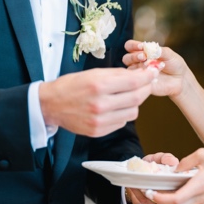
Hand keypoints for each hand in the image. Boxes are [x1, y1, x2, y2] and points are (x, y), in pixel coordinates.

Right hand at [39, 67, 156, 137]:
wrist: (50, 105)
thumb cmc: (71, 85)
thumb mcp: (93, 73)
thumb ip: (117, 74)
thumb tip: (140, 73)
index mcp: (99, 85)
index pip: (134, 82)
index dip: (148, 76)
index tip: (153, 72)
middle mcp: (100, 105)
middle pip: (137, 98)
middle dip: (146, 89)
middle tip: (147, 83)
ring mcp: (100, 121)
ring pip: (133, 113)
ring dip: (134, 103)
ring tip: (126, 96)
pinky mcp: (98, 131)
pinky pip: (121, 123)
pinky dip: (122, 114)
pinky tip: (114, 107)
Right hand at [123, 40, 188, 97]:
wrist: (181, 79)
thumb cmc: (174, 64)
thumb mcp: (168, 53)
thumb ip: (158, 50)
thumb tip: (147, 48)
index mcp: (143, 52)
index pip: (130, 46)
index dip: (133, 45)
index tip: (142, 47)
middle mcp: (138, 62)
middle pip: (126, 58)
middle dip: (134, 56)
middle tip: (144, 56)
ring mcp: (139, 74)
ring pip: (129, 70)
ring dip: (138, 66)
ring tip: (149, 66)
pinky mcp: (142, 84)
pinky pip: (136, 81)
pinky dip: (143, 77)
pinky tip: (152, 76)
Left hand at [134, 148, 203, 203]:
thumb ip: (186, 162)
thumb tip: (173, 168)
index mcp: (199, 186)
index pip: (175, 199)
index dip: (159, 199)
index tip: (148, 193)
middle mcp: (199, 198)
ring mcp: (201, 202)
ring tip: (144, 203)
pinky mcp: (203, 202)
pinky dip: (170, 203)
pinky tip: (161, 196)